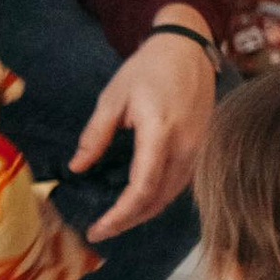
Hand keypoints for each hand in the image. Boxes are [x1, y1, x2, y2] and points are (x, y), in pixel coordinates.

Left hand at [71, 16, 214, 239]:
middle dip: (128, 221)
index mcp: (160, 132)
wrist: (187, 48)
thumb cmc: (148, 69)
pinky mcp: (201, 148)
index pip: (142, 188)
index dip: (120, 215)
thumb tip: (77, 168)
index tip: (97, 229)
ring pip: (171, 195)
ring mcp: (198, 149)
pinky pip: (180, 183)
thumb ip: (95, 135)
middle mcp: (185, 147)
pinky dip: (158, 198)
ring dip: (144, 212)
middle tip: (100, 231)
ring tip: (116, 221)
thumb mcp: (113, 98)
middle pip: (158, 200)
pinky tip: (139, 201)